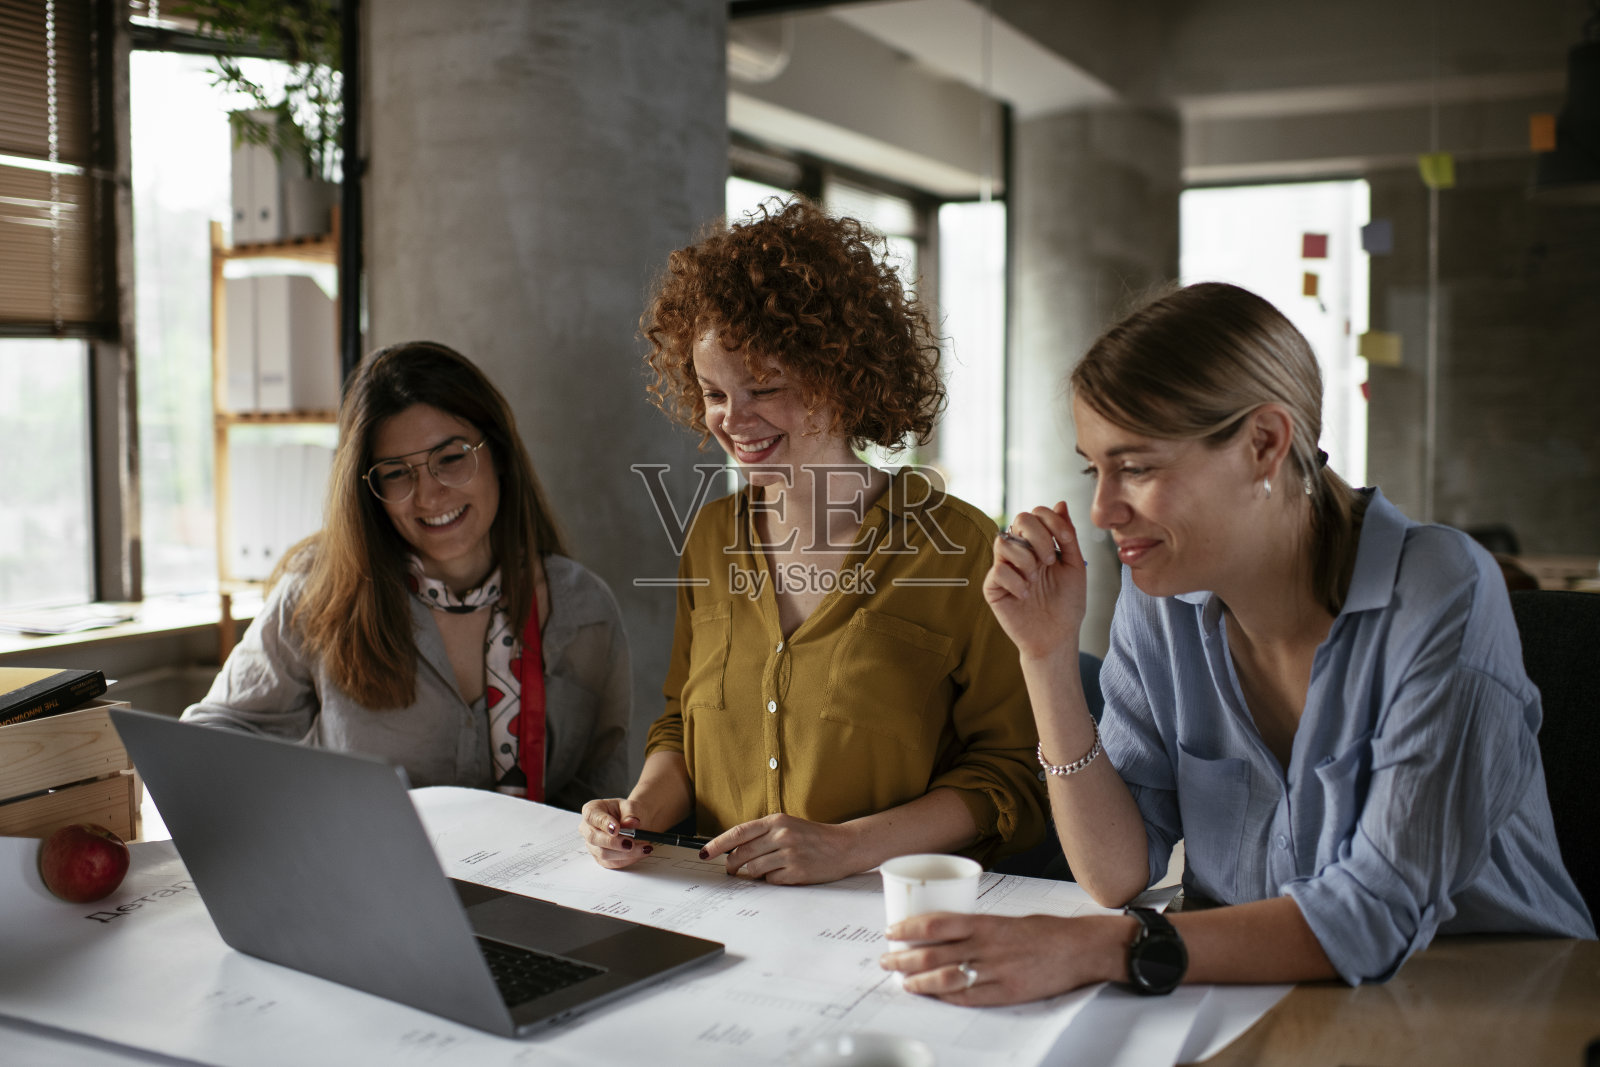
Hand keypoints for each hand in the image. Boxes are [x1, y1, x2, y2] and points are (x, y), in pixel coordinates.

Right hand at [579, 798, 653, 868]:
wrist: (634, 823)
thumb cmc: (628, 813)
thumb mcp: (632, 806)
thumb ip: (631, 813)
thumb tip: (631, 823)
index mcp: (592, 810)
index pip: (592, 816)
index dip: (603, 823)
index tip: (617, 829)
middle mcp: (588, 828)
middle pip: (594, 838)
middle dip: (614, 842)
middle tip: (630, 843)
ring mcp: (593, 845)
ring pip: (604, 853)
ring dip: (625, 853)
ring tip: (643, 848)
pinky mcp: (601, 858)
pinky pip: (613, 863)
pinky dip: (628, 859)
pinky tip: (641, 853)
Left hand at [700, 814, 863, 884]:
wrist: (843, 846)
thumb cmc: (812, 837)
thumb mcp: (787, 826)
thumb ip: (762, 835)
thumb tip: (734, 851)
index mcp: (776, 821)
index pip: (738, 832)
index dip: (718, 844)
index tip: (705, 853)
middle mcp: (781, 835)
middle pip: (742, 853)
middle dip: (731, 864)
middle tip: (730, 870)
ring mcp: (789, 854)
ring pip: (753, 869)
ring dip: (750, 874)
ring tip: (758, 872)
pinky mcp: (797, 872)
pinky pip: (770, 881)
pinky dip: (769, 880)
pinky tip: (779, 875)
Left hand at [879, 912, 1127, 1005]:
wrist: (1079, 948)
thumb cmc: (1044, 931)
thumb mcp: (1005, 920)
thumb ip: (976, 928)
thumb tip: (943, 934)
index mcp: (985, 923)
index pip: (935, 924)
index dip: (908, 929)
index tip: (891, 932)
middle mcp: (986, 946)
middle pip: (933, 953)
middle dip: (903, 958)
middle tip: (886, 961)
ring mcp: (995, 972)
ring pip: (945, 977)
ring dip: (918, 981)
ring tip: (902, 982)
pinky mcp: (1006, 993)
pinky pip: (968, 998)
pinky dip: (946, 998)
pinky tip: (933, 997)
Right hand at [984, 503, 1086, 660]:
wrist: (1058, 637)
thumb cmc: (1067, 604)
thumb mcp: (1075, 566)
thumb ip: (1067, 536)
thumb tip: (1061, 503)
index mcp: (1038, 544)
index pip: (1037, 514)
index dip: (1052, 520)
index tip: (1066, 541)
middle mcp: (1019, 552)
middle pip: (1019, 519)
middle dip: (1039, 536)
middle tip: (1051, 561)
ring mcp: (1004, 568)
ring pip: (1004, 542)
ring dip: (1027, 559)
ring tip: (1036, 580)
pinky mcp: (992, 587)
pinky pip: (998, 571)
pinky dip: (1016, 581)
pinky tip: (1025, 595)